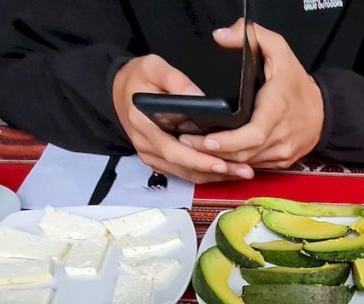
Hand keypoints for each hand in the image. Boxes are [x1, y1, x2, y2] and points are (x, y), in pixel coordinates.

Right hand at [111, 54, 253, 182]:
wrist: (119, 91)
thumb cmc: (138, 78)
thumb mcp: (153, 67)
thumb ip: (175, 80)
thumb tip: (199, 98)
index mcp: (142, 123)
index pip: (172, 149)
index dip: (198, 159)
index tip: (222, 162)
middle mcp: (146, 144)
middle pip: (184, 166)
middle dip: (216, 171)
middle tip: (245, 171)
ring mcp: (151, 155)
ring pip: (186, 174)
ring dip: (215, 176)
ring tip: (242, 172)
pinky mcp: (158, 160)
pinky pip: (183, 173)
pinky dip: (205, 174)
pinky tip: (227, 170)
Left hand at [178, 19, 323, 170]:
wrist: (324, 112)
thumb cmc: (297, 83)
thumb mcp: (279, 50)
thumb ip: (251, 36)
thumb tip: (221, 36)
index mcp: (278, 108)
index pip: (254, 133)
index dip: (229, 141)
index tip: (208, 139)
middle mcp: (281, 135)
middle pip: (244, 153)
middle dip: (214, 152)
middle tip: (186, 143)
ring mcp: (281, 152)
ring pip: (246, 163)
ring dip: (221, 160)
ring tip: (194, 150)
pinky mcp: (280, 162)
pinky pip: (254, 166)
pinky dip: (235, 163)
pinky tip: (216, 157)